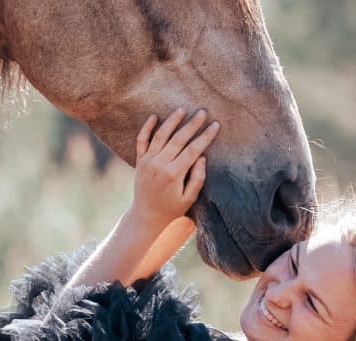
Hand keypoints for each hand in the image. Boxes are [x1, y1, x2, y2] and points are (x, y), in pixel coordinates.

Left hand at [132, 107, 219, 232]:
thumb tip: (202, 157)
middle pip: (178, 139)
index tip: (215, 125)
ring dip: (172, 121)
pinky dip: (147, 127)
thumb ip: (197, 178)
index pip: (193, 150)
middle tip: (203, 112)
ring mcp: (148, 161)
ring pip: (161, 135)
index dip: (205, 136)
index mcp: (174, 174)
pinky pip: (141, 140)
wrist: (147, 216)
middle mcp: (159, 165)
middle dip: (192, 124)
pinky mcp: (140, 161)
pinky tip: (154, 116)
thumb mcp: (190, 198)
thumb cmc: (172, 209)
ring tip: (183, 109)